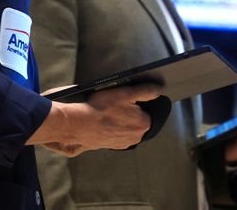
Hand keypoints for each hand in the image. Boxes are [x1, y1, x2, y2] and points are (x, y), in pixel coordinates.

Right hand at [28, 83, 160, 156]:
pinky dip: (110, 127)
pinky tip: (101, 120)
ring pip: (124, 126)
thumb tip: (158, 90)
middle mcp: (136, 137)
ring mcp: (122, 143)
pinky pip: (114, 133)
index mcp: (144, 125)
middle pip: (136, 119)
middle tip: (115, 103)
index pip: (148, 110)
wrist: (79, 125)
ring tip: (106, 111)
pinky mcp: (110, 145)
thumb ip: (145, 91)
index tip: (126, 98)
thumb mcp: (125, 93)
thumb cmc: (101, 109)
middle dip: (129, 112)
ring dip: (119, 119)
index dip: (138, 102)